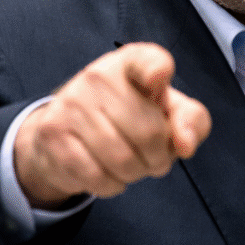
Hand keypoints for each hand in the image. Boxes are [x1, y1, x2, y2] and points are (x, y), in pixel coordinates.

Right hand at [13, 42, 210, 206]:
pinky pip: (95, 175)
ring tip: (132, 166)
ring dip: (135, 174)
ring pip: (121, 159)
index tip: (158, 82)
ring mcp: (72, 102)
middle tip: (154, 159)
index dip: (156, 70)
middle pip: (148, 132)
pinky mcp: (53, 132)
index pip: (148, 60)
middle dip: (158, 158)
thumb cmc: (130, 117)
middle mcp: (99, 75)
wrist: (67, 133)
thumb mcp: (168, 112)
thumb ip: (191, 121)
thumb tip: (186, 145)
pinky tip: (109, 174)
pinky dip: (111, 185)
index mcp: (132, 62)